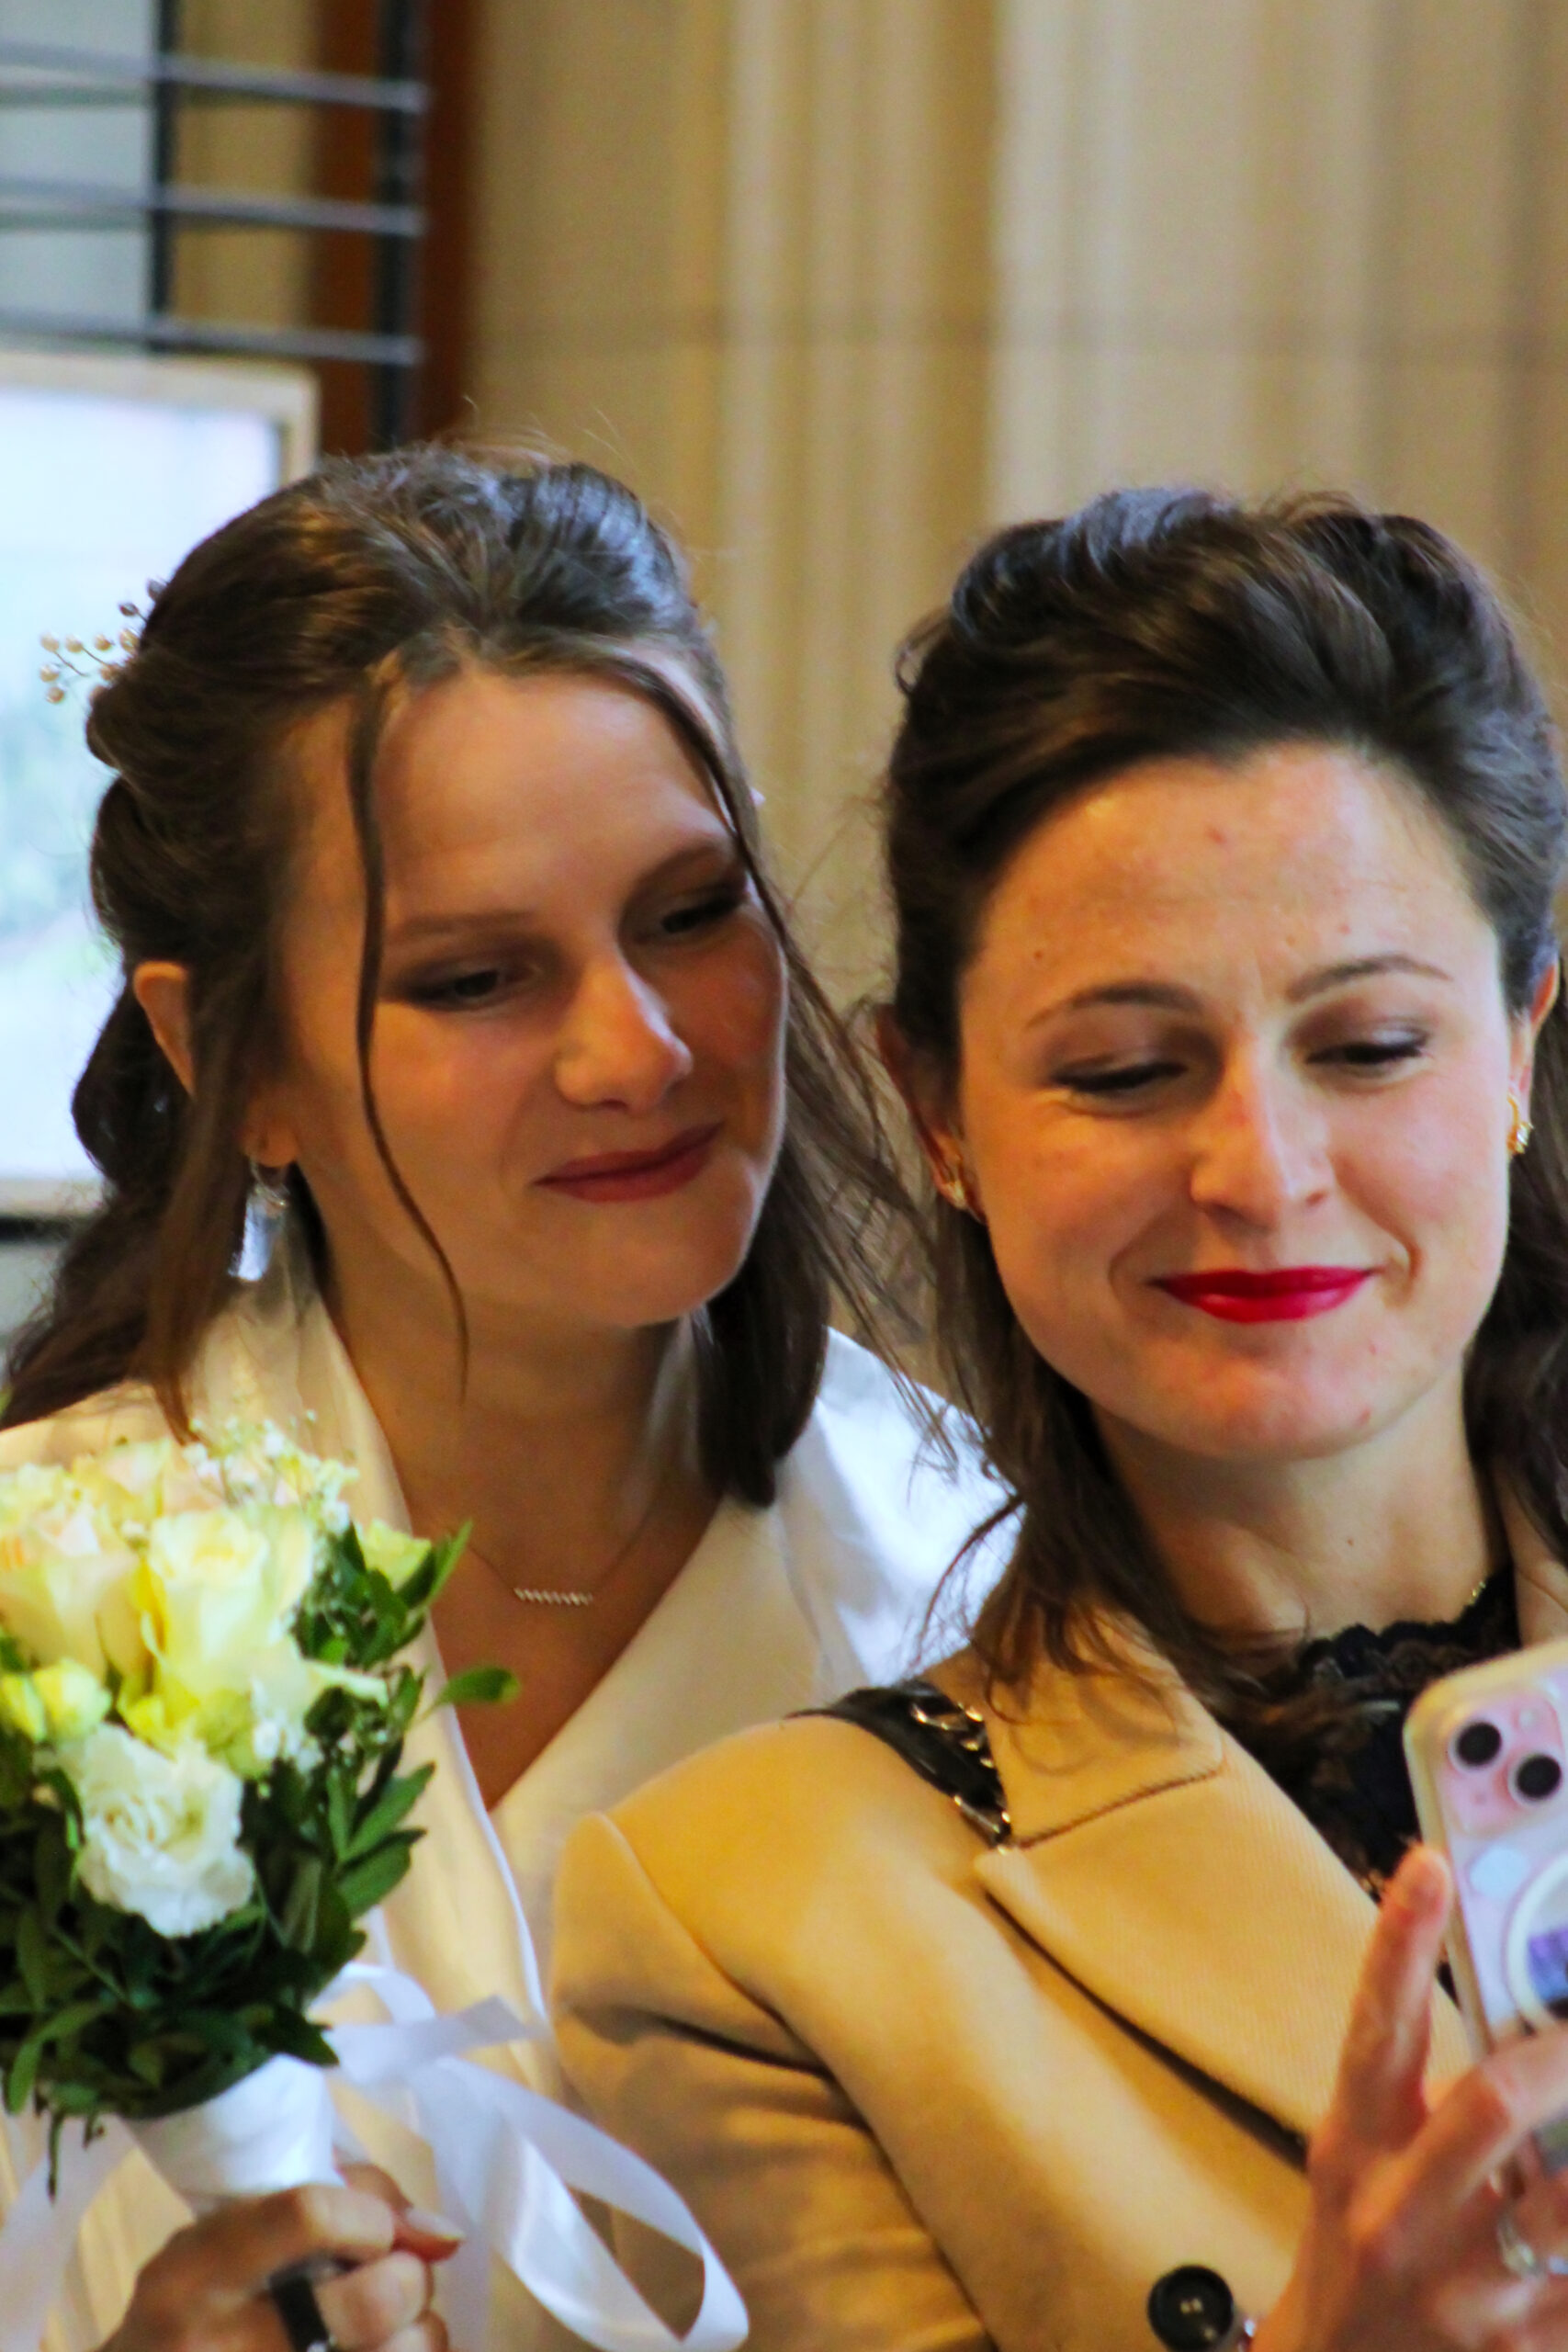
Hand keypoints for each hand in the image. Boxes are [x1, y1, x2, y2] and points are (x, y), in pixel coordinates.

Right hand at [103, 2166, 462, 2351]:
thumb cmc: (195, 2308)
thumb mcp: (226, 2238)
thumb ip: (338, 2203)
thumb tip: (443, 2235)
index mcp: (197, 2274)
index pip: (312, 2216)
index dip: (370, 2215)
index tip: (375, 2229)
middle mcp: (222, 2347)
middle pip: (373, 2300)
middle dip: (409, 2277)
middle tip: (396, 2280)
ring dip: (420, 2334)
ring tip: (395, 2329)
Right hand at [1257, 1845, 1567, 2351]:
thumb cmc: (1363, 2249)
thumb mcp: (1363, 2163)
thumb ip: (1423, 2092)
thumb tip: (1515, 2006)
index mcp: (1354, 2148)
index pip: (1375, 2028)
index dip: (1400, 1943)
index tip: (1434, 1864)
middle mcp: (1399, 2216)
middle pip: (1490, 2104)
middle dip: (1566, 2055)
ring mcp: (1465, 2294)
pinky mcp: (1520, 2351)